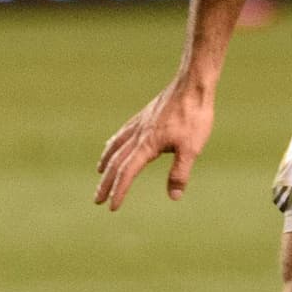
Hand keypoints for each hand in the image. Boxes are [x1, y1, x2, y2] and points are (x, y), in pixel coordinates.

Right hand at [94, 78, 214, 211]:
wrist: (192, 85)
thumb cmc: (194, 116)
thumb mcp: (192, 148)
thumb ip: (180, 172)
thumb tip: (173, 196)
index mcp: (147, 145)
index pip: (127, 172)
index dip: (119, 190)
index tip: (112, 207)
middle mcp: (138, 134)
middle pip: (116, 162)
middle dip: (106, 182)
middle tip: (97, 199)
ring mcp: (139, 123)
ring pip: (116, 145)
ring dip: (106, 161)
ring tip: (99, 172)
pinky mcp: (145, 116)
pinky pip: (122, 132)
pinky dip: (114, 142)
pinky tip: (116, 143)